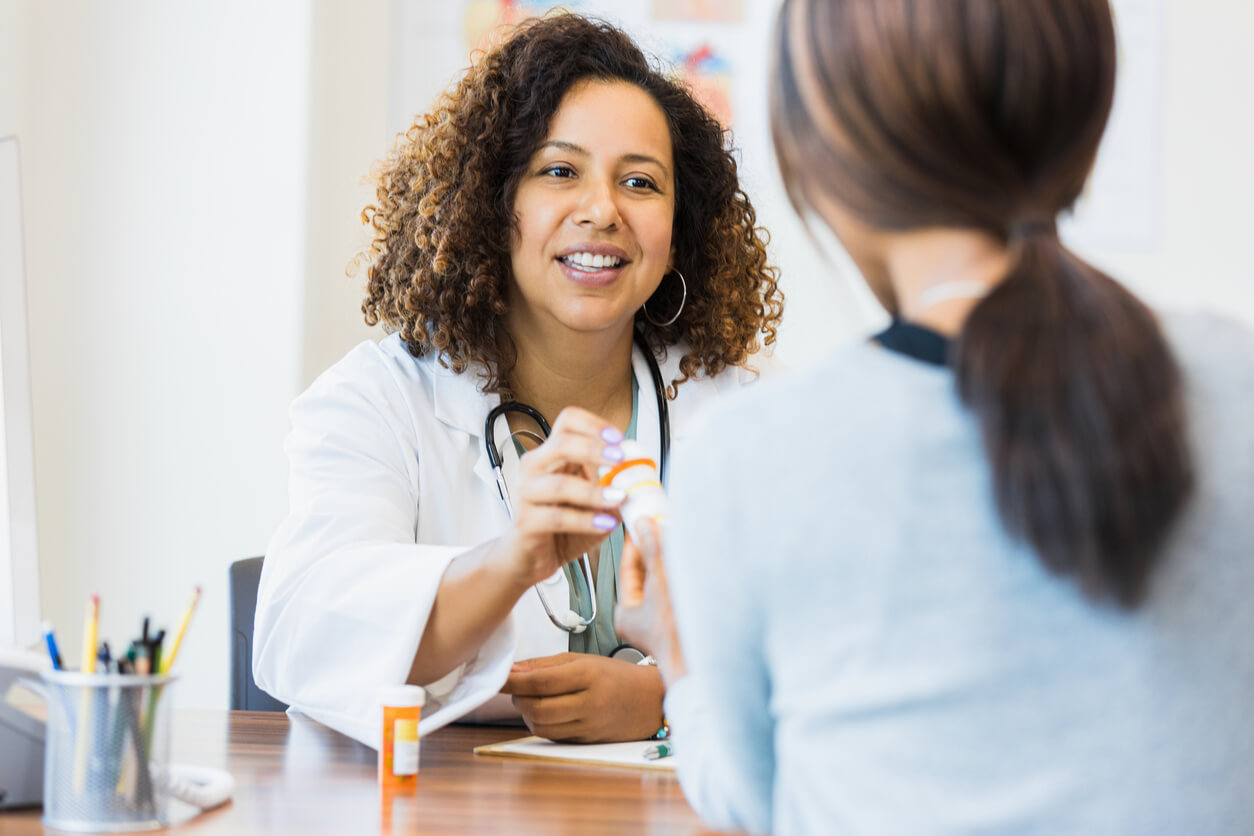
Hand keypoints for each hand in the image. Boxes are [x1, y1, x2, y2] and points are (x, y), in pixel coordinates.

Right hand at [493, 407, 628, 588]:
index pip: (567, 422)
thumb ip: (611, 487)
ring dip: (595, 491)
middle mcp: (534, 468)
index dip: (594, 425)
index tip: (619, 438)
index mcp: (551, 455)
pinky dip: (586, 520)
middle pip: (561, 444)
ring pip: (560, 484)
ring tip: (619, 498)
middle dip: (595, 449)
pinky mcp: (525, 521)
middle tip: (620, 460)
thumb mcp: (591, 503)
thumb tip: (640, 478)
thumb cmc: (559, 528)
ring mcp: (526, 494)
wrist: (530, 558)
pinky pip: (557, 517)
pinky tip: (605, 524)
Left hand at [500, 653, 664, 742]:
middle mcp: (589, 702)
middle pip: (537, 707)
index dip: (513, 681)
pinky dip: (540, 724)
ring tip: (530, 699)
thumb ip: (545, 665)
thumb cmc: (616, 676)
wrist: (651, 700)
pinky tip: (545, 712)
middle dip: (517, 698)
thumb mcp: (583, 660)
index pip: (540, 680)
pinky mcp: (586, 741)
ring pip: (541, 726)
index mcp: (588, 675)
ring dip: (526, 713)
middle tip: (516, 688)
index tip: (498, 677)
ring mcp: (588, 725)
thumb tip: (513, 670)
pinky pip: (552, 736)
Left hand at [615, 518, 686, 686]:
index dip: (635, 543)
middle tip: (661, 526)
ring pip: (665, 582)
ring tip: (678, 539)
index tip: (639, 524)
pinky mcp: (684, 620)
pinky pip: (680, 590)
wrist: (704, 662)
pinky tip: (693, 561)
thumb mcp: (660, 583)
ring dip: (672, 561)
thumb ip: (653, 551)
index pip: (628, 569)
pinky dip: (685, 574)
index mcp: (628, 613)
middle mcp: (644, 618)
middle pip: (648, 574)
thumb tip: (644, 526)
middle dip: (656, 550)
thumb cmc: (675, 636)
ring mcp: (665, 621)